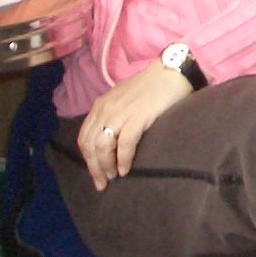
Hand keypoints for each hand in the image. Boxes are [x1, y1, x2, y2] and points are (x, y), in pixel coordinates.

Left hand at [77, 64, 194, 189]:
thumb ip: (113, 116)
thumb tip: (110, 142)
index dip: (88, 159)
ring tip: (113, 176)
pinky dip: (122, 159)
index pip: (85, 138)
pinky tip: (125, 169)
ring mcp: (120, 113)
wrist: (170, 73)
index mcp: (100, 106)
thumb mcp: (123, 101)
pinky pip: (124, 144)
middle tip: (102, 183)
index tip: (96, 175)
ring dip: (106, 165)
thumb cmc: (150, 88)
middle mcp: (105, 110)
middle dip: (94, 167)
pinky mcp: (137, 117)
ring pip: (103, 146)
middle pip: (91, 145)